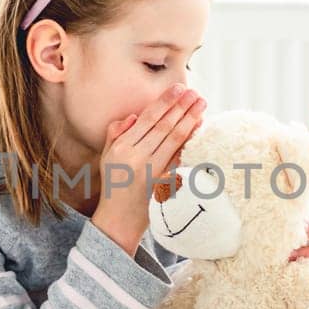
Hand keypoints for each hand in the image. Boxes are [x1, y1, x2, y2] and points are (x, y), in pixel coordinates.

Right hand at [92, 85, 206, 253]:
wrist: (119, 219)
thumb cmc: (114, 184)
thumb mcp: (107, 157)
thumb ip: (116, 134)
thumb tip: (133, 116)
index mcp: (122, 148)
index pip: (147, 119)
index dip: (164, 102)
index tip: (178, 88)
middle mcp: (136, 158)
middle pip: (164, 127)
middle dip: (181, 107)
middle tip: (195, 93)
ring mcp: (152, 172)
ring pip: (174, 140)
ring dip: (190, 120)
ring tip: (201, 105)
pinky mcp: (164, 185)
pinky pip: (180, 158)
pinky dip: (191, 142)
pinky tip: (200, 129)